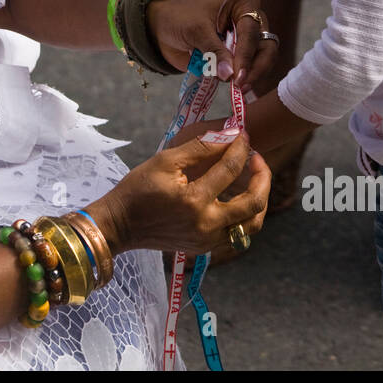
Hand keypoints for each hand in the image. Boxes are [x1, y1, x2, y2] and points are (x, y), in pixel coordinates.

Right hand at [90, 131, 269, 256]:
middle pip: (253, 203)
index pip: (230, 169)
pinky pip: (236, 232)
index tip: (244, 135)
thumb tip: (230, 135)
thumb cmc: (138, 188)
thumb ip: (200, 147)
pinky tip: (236, 196)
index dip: (240, 148)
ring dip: (259, 200)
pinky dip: (243, 214)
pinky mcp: (205, 247)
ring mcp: (207, 240)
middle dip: (263, 176)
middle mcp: (206, 224)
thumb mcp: (165, 161)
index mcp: (194, 201)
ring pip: (252, 224)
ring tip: (254, 180)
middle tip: (257, 159)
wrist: (119, 225)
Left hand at [146, 0, 280, 94]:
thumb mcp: (196, 31)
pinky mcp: (237, 58)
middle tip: (240, 85)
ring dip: (250, 76)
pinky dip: (243, 81)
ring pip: (261, 62)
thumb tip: (230, 76)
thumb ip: (214, 51)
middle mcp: (251, 22)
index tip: (238, 75)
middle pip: (266, 48)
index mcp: (244, 5)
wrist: (162, 27)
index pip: (252, 32)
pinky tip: (234, 90)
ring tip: (235, 88)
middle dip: (255, 68)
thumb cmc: (179, 19)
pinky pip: (248, 72)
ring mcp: (246, 42)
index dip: (246, 55)